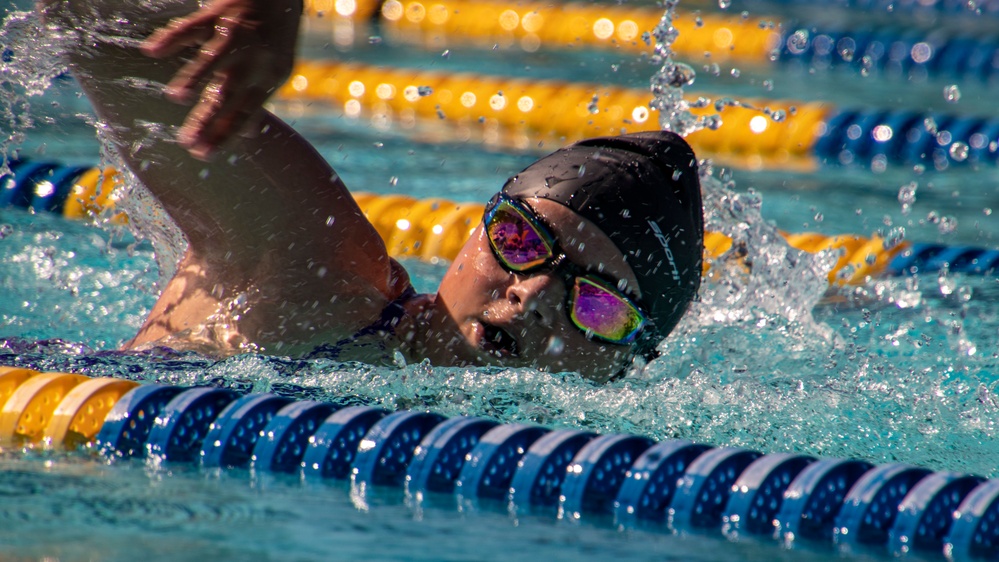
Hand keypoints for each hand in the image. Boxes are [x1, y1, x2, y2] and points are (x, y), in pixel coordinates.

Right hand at [140, 0, 301, 159]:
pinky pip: (194, 25)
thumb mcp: (276, 70)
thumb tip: (249, 136)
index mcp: (269, 78)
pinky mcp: (222, 11)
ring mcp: (239, 34)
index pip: (245, 113)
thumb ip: (256, 100)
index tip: (202, 155)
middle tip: (188, 144)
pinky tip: (152, 50)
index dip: (224, 134)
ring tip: (175, 97)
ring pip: (216, 57)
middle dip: (208, 119)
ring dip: (195, 76)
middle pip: (229, 94)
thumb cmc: (275, 34)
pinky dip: (173, 37)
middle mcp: (256, 60)